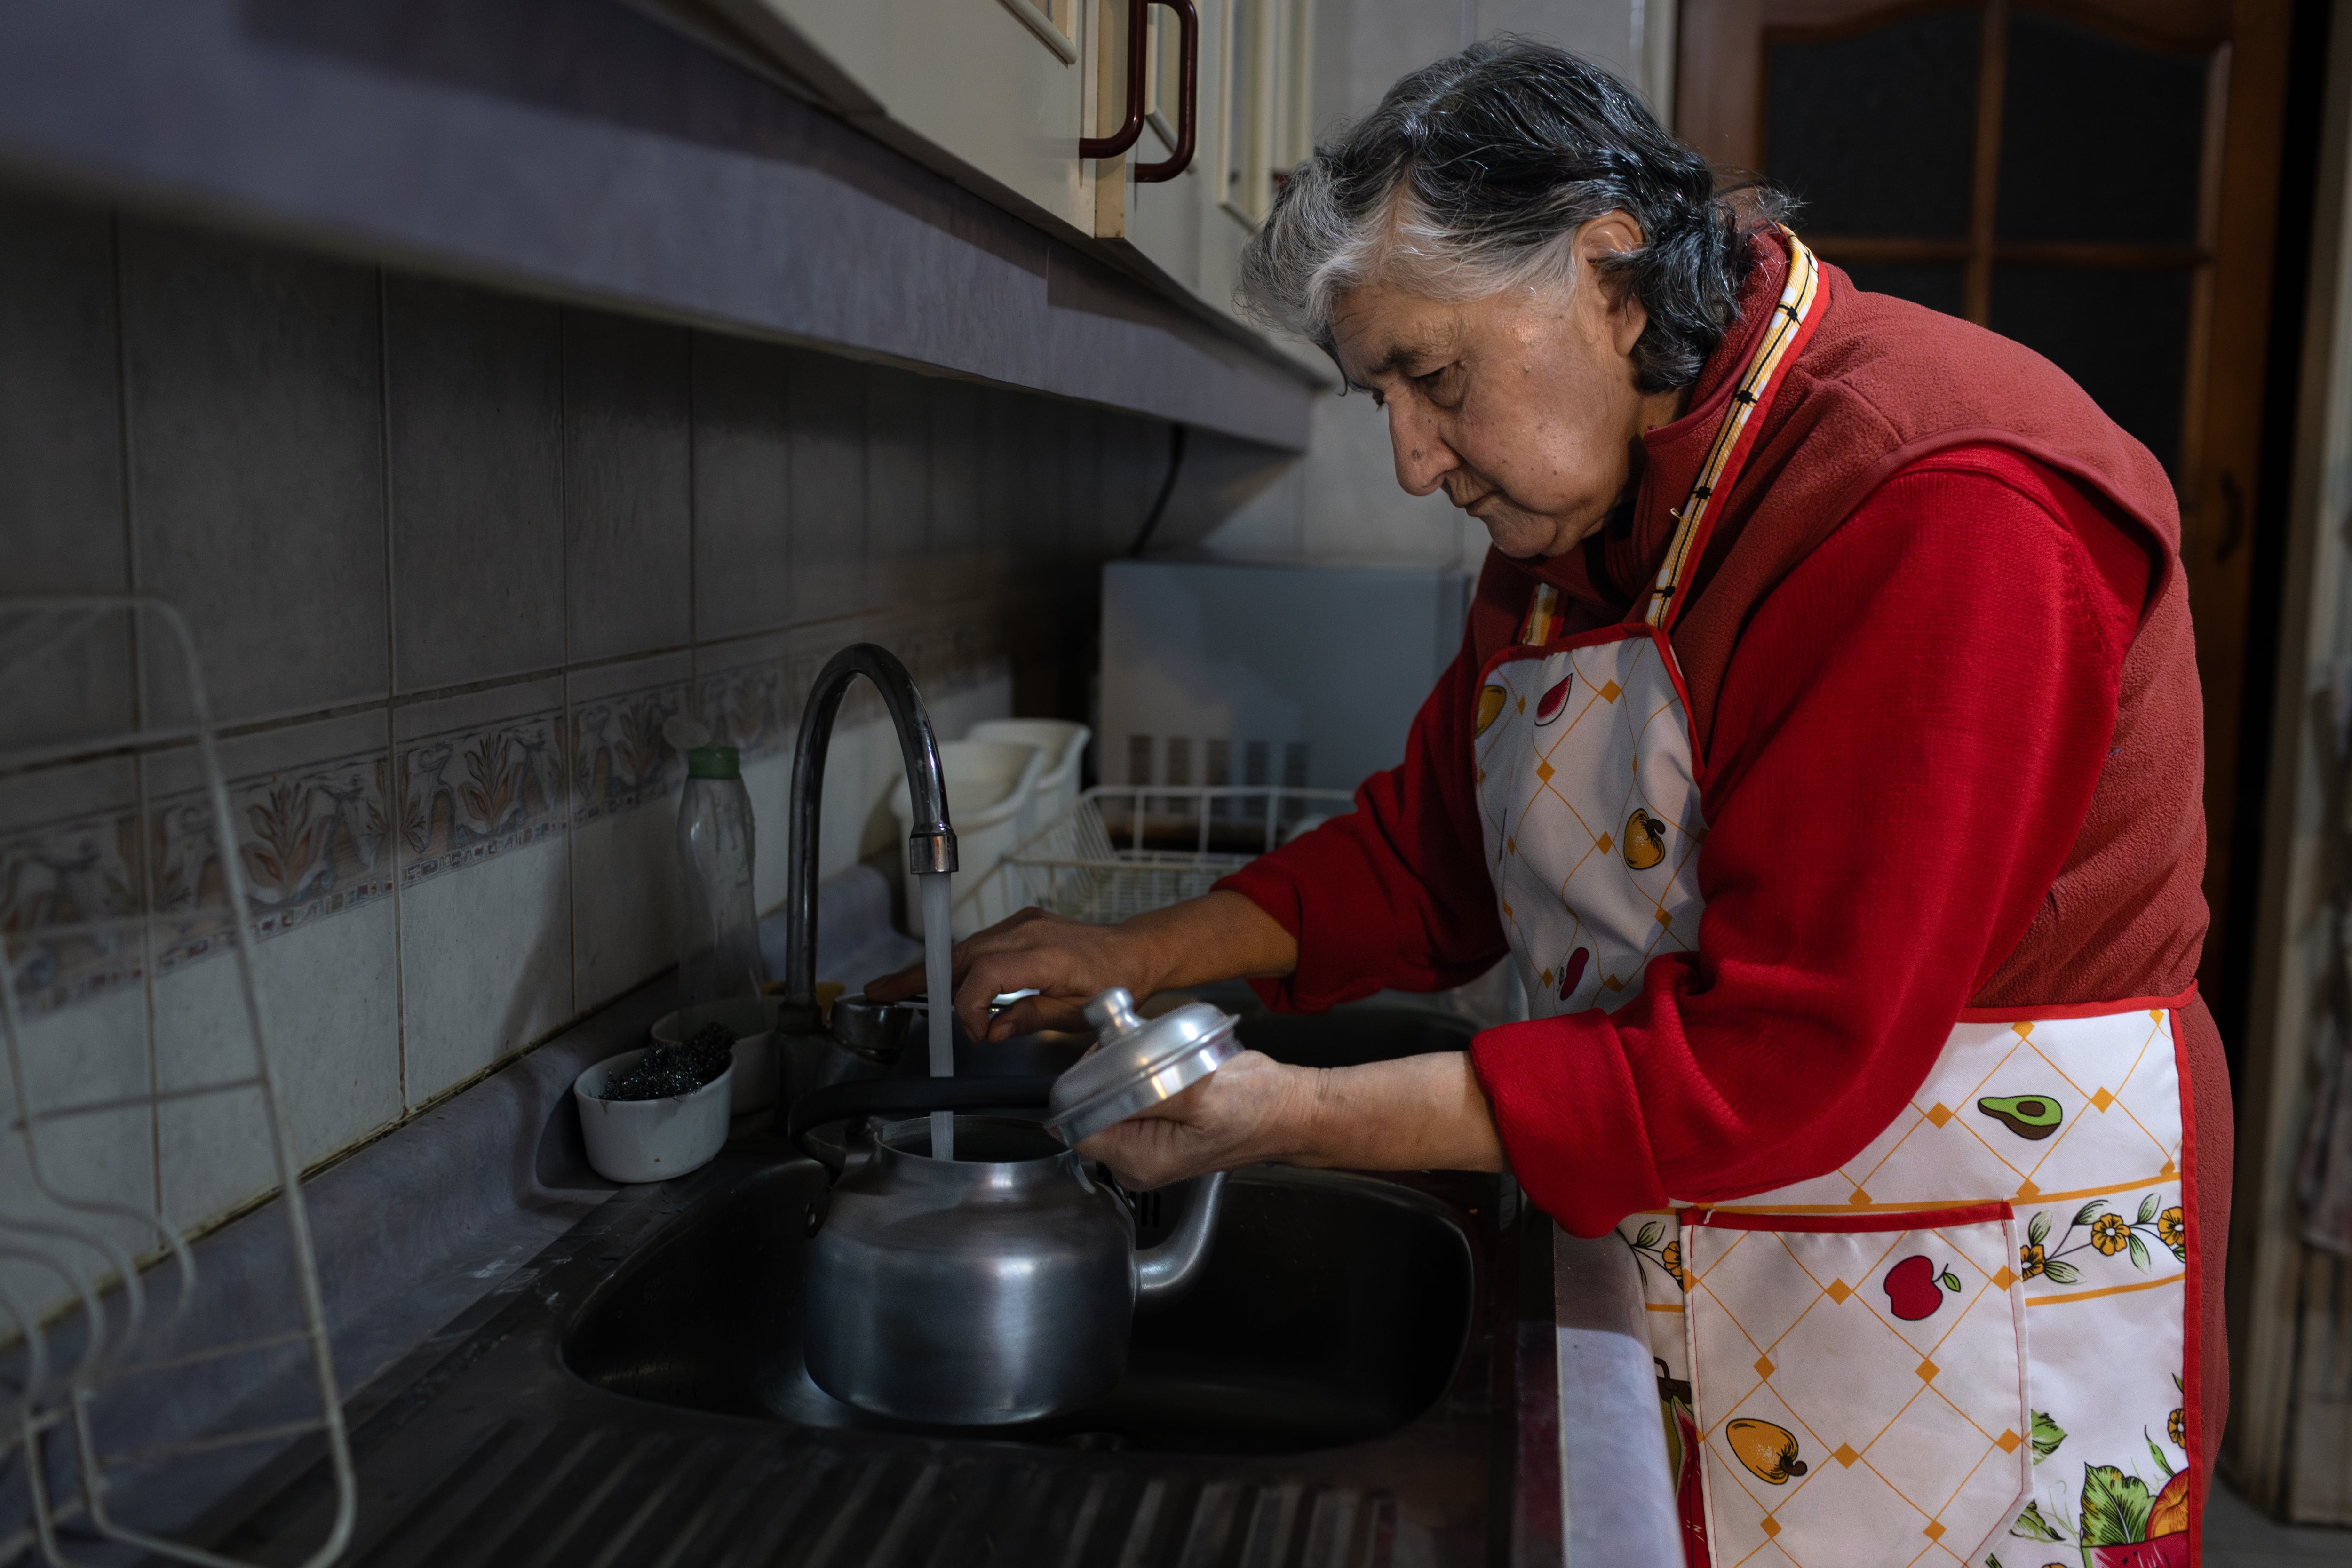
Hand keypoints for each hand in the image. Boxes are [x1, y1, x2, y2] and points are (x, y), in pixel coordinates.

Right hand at [863, 906, 1160, 1041]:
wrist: (1134, 952)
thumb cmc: (1113, 984)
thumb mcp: (1076, 1015)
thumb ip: (1029, 1020)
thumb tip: (988, 1032)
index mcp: (1044, 956)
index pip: (985, 975)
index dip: (968, 1007)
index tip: (974, 1034)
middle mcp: (1028, 932)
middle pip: (961, 955)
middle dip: (918, 976)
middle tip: (880, 993)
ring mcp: (1021, 924)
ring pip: (965, 947)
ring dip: (930, 968)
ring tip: (894, 987)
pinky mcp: (1020, 925)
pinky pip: (979, 943)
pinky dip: (954, 962)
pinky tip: (934, 979)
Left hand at [1073, 1050, 1306, 1188]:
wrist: (1290, 1111)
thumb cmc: (1256, 1105)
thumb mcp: (1201, 1094)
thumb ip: (1145, 1094)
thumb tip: (1098, 1089)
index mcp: (1138, 1160)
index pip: (1076, 1126)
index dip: (1083, 1086)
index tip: (1108, 1056)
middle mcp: (1135, 1161)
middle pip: (1089, 1112)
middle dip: (1104, 1075)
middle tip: (1138, 1048)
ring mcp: (1145, 1148)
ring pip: (1109, 1103)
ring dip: (1123, 1074)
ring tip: (1157, 1056)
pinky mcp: (1158, 1132)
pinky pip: (1130, 1101)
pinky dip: (1140, 1079)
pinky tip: (1166, 1067)